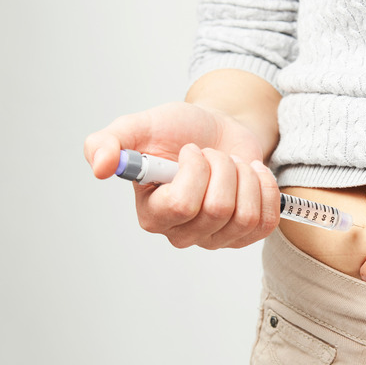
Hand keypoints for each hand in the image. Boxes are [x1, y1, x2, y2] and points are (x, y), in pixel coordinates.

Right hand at [84, 102, 279, 248]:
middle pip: (217, 210)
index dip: (195, 170)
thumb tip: (99, 167)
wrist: (218, 129)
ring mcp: (216, 239)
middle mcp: (181, 234)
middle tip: (213, 155)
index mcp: (152, 213)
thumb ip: (109, 141)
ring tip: (232, 164)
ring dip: (245, 176)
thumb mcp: (140, 126)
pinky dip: (266, 189)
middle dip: (223, 167)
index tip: (191, 150)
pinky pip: (266, 222)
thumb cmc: (179, 130)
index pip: (181, 204)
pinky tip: (252, 175)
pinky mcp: (246, 236)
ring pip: (245, 216)